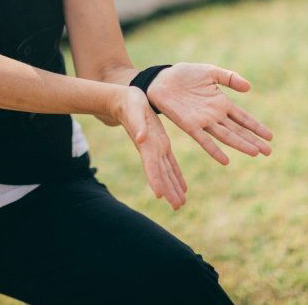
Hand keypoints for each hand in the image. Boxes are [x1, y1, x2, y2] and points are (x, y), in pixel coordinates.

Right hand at [110, 86, 188, 209]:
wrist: (125, 100)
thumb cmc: (129, 104)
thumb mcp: (135, 110)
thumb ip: (138, 124)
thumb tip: (141, 137)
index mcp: (146, 145)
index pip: (151, 166)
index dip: (155, 180)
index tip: (159, 196)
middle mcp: (151, 151)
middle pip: (161, 175)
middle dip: (168, 191)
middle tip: (177, 207)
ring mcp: (156, 149)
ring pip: (167, 172)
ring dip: (173, 187)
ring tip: (181, 203)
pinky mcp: (161, 144)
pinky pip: (170, 163)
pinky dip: (176, 175)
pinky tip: (182, 187)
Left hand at [147, 63, 273, 164]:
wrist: (161, 79)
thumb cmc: (185, 75)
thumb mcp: (210, 72)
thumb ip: (229, 78)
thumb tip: (249, 87)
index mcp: (221, 103)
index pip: (243, 117)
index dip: (256, 126)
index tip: (270, 136)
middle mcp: (214, 115)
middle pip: (238, 130)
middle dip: (253, 140)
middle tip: (269, 152)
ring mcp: (203, 121)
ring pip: (226, 135)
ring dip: (240, 144)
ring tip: (255, 153)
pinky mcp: (189, 124)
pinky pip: (204, 140)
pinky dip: (214, 150)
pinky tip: (225, 160)